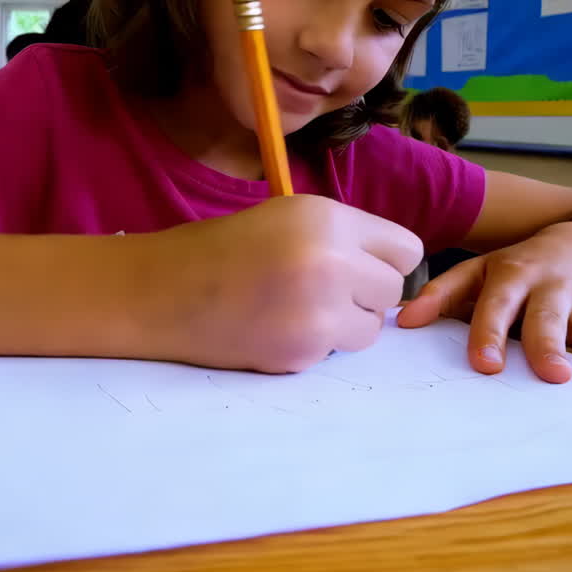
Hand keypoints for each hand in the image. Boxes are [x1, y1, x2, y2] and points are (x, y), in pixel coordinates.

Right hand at [154, 194, 423, 373]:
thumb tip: (394, 272)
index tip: (359, 268)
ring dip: (343, 326)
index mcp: (328, 218)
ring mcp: (320, 311)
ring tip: (297, 311)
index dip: (382, 261)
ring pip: (370, 329)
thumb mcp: (288, 218)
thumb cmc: (222, 250)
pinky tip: (274, 329)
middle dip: (363, 296)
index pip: (406, 250)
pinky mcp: (304, 351)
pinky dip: (312, 347)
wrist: (164, 292)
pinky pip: (335, 353)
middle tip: (323, 293)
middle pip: (392, 292)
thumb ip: (344, 238)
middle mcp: (332, 261)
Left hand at [397, 222, 571, 389]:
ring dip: (559, 346)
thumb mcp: (487, 269)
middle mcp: (532, 277)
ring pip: (562, 320)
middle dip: (495, 331)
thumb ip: (446, 294)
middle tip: (487, 366)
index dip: (436, 303)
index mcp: (498, 270)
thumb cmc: (532, 262)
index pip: (461, 285)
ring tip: (560, 377)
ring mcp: (571, 290)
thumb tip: (403, 323)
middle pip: (509, 303)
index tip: (412, 325)